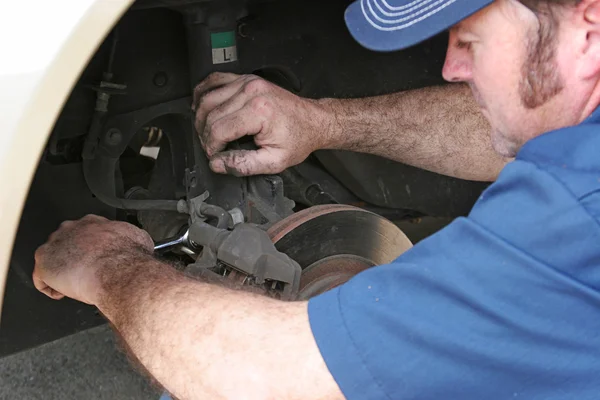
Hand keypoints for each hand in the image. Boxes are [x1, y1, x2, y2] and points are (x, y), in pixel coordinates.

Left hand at [33, 215, 153, 304]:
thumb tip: (139, 244)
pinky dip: (51, 288)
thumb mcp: (139, 239)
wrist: (118, 271)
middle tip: (84, 271)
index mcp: (92, 223)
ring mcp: (55, 244)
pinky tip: (63, 293)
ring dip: (61, 271)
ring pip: (52, 258)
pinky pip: (41, 279)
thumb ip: (131, 238)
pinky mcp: (44, 263)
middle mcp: (72, 229)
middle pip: (65, 242)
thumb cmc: (128, 257)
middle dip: (72, 256)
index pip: (84, 232)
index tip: (95, 257)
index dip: (89, 247)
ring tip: (73, 284)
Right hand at [193, 72, 333, 175]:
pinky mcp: (245, 78)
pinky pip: (214, 80)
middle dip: (204, 134)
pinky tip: (199, 106)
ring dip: (200, 117)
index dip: (212, 147)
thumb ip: (244, 165)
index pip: (218, 130)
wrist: (312, 121)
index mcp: (259, 112)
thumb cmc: (297, 140)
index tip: (215, 156)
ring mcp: (247, 81)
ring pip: (207, 97)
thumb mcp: (275, 161)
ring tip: (206, 133)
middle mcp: (251, 92)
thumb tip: (216, 164)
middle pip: (209, 114)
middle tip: (211, 148)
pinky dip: (202, 93)